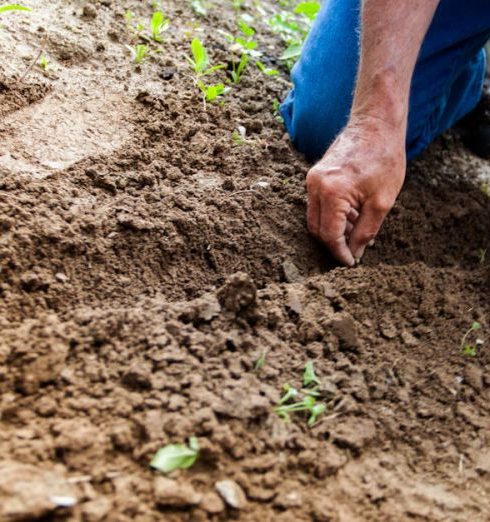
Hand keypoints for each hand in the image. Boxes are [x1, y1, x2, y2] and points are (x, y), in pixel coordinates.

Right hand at [306, 117, 405, 265]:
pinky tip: (352, 216)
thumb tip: (355, 253)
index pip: (329, 235)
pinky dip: (332, 216)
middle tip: (354, 251)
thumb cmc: (384, 158)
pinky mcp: (315, 176)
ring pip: (315, 218)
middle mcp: (315, 186)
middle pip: (316, 229)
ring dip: (333, 230)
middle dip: (334, 244)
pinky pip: (318, 204)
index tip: (351, 263)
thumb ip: (366, 231)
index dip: (340, 253)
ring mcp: (312, 179)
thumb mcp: (382, 202)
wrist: (376, 124)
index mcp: (332, 193)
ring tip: (357, 230)